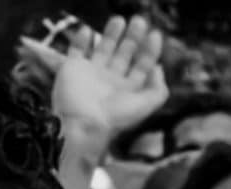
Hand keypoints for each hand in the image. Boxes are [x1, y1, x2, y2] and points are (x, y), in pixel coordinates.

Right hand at [19, 14, 167, 137]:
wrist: (81, 124)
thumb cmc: (114, 118)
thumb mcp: (146, 105)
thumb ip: (159, 88)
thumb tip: (158, 68)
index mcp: (127, 88)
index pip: (142, 64)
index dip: (150, 50)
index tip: (154, 35)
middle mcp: (109, 79)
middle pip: (124, 53)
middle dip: (133, 37)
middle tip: (139, 22)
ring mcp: (90, 74)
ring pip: (102, 49)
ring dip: (111, 34)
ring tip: (118, 20)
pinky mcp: (71, 69)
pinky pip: (76, 51)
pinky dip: (80, 40)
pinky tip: (87, 30)